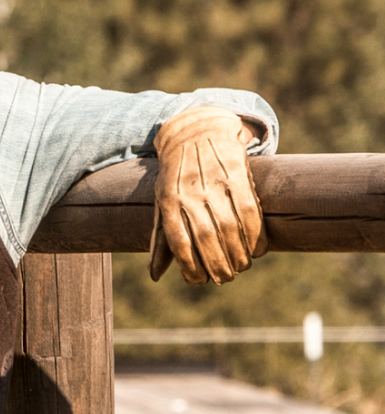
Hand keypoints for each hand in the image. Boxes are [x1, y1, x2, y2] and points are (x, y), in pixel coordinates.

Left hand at [149, 106, 266, 284]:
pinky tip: (258, 249)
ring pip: (230, 227)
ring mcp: (214, 183)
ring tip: (241, 266)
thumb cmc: (176, 177)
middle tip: (226, 278)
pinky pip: (249, 210)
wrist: (196, 132)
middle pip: (207, 238)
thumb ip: (160, 239)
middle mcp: (190, 193)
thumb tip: (155, 275)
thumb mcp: (161, 203)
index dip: (190, 266)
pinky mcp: (237, 174)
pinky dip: (256, 234)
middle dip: (218, 264)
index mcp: (169, 202)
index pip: (179, 242)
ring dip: (239, 254)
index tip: (199, 281)